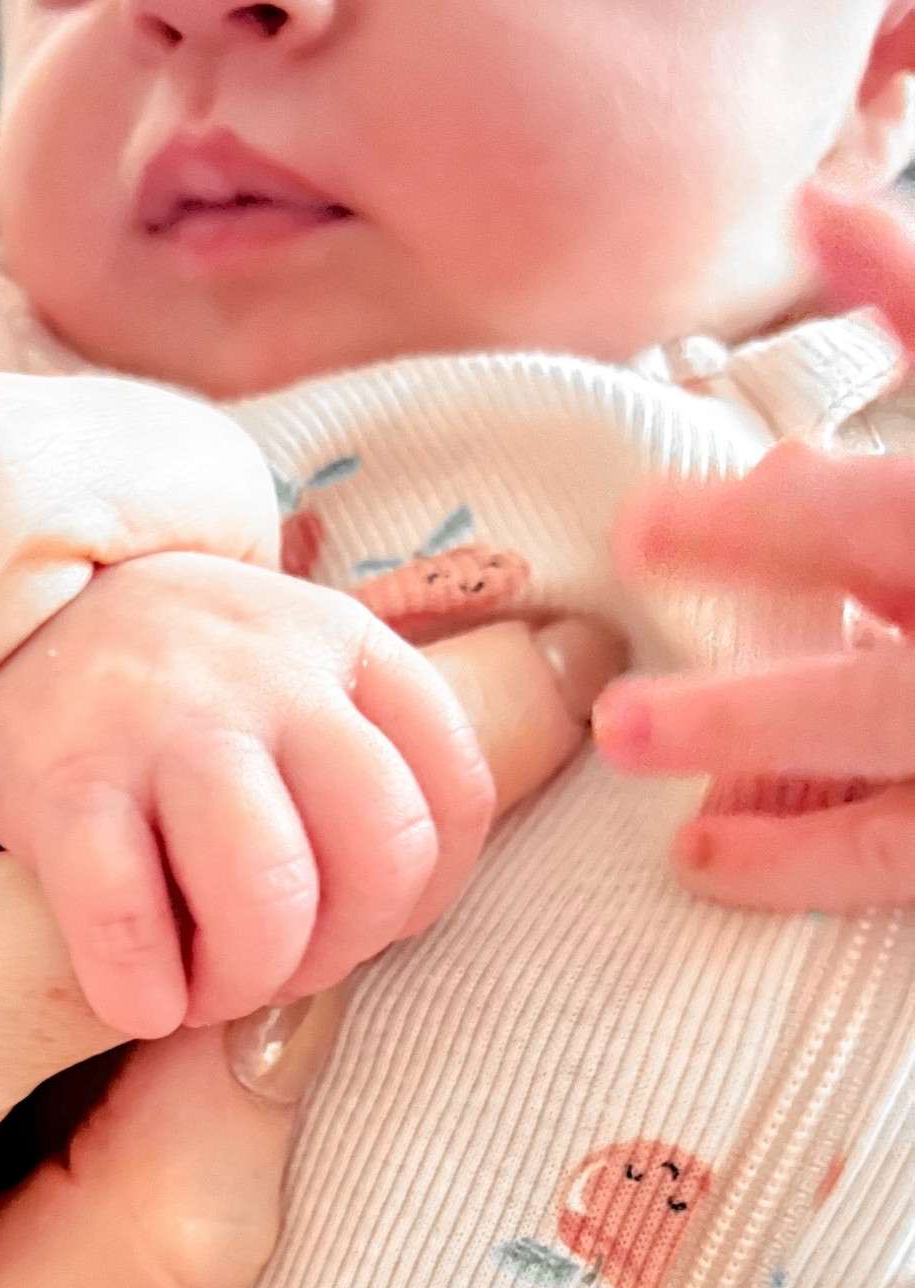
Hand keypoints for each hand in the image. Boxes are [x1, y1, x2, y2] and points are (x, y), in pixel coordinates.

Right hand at [0, 551, 620, 1036]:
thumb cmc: (176, 696)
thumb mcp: (300, 676)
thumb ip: (386, 745)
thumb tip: (528, 766)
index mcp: (350, 648)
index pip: (460, 795)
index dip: (420, 899)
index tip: (354, 930)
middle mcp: (270, 672)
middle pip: (382, 852)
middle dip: (339, 950)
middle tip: (274, 973)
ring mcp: (163, 721)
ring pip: (271, 891)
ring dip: (246, 979)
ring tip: (202, 991)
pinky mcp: (59, 781)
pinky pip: (125, 916)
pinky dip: (140, 990)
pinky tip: (132, 1000)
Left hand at [596, 186, 914, 912]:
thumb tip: (817, 210)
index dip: (901, 288)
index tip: (800, 234)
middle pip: (905, 528)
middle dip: (777, 527)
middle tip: (640, 527)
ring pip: (877, 710)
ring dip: (750, 721)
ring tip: (620, 728)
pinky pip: (894, 848)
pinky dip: (796, 856)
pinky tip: (700, 857)